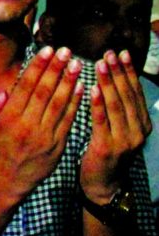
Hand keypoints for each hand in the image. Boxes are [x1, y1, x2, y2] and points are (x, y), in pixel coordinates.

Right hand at [0, 46, 81, 199]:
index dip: (38, 67)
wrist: (7, 180)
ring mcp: (45, 137)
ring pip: (59, 104)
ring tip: (76, 63)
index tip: (47, 50)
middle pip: (44, 92)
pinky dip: (76, 102)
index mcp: (8, 119)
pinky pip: (68, 120)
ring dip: (69, 82)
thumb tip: (3, 91)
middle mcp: (28, 126)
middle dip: (55, 69)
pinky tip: (81, 87)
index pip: (26, 86)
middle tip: (65, 50)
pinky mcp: (58, 145)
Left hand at [80, 50, 151, 202]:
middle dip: (118, 72)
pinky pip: (102, 122)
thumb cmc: (107, 148)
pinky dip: (98, 104)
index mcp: (142, 122)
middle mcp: (138, 130)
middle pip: (127, 96)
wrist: (104, 183)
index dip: (129, 71)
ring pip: (117, 106)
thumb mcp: (119, 126)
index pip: (136, 91)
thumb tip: (111, 74)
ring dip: (108, 83)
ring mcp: (125, 140)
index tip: (121, 52)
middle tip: (108, 54)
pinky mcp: (108, 148)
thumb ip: (118, 104)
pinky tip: (91, 89)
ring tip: (100, 65)